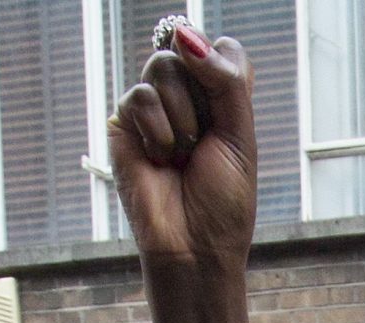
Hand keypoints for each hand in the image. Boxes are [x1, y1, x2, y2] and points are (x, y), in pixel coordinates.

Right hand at [106, 26, 257, 275]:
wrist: (194, 245)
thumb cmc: (224, 200)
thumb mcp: (240, 138)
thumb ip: (224, 83)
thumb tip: (187, 36)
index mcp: (223, 101)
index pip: (224, 49)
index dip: (224, 67)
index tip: (226, 104)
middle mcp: (188, 98)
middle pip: (189, 52)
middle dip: (204, 100)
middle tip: (205, 141)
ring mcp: (154, 108)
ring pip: (163, 67)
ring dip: (183, 118)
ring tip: (183, 155)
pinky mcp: (124, 122)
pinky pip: (139, 96)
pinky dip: (158, 130)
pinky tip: (162, 159)